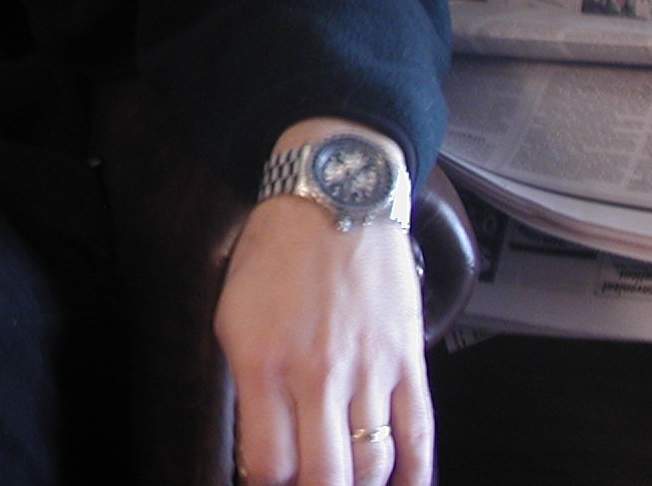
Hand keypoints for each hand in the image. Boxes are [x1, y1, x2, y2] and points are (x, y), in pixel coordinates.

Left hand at [215, 121, 430, 485]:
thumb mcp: (233, 314)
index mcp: (263, 361)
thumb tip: (258, 448)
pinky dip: (412, 476)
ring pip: (372, 467)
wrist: (334, 196)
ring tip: (343, 484)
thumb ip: (245, 383)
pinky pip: (418, 437)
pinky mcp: (408, 360)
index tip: (267, 484)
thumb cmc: (276, 252)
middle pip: (323, 477)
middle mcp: (317, 373)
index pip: (267, 463)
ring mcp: (369, 369)